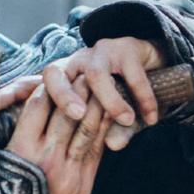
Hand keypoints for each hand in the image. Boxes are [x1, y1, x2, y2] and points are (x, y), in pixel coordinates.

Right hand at [0, 79, 108, 193]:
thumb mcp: (1, 165)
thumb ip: (14, 141)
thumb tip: (20, 118)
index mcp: (21, 149)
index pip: (36, 107)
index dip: (46, 89)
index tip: (52, 78)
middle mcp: (46, 155)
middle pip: (65, 112)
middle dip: (76, 89)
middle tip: (84, 71)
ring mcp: (68, 170)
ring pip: (85, 127)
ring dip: (95, 103)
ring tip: (101, 85)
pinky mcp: (84, 184)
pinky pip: (96, 149)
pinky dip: (103, 129)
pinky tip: (108, 115)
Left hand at [41, 37, 164, 149]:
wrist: (156, 66)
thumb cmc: (124, 95)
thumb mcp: (112, 117)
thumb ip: (109, 130)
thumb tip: (113, 146)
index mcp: (63, 77)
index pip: (38, 85)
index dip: (36, 98)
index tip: (47, 116)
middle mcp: (75, 61)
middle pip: (55, 75)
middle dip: (63, 97)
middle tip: (78, 116)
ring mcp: (99, 52)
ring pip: (95, 74)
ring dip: (110, 100)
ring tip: (127, 120)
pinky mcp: (127, 47)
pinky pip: (132, 74)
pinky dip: (143, 98)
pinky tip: (151, 118)